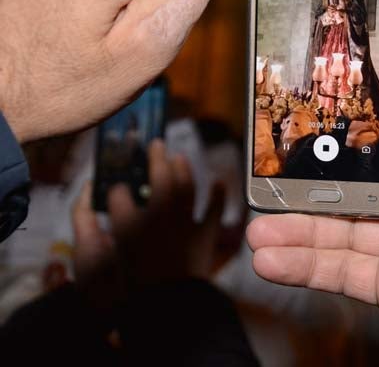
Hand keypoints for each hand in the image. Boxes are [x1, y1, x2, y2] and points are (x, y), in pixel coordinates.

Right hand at [73, 140, 225, 310]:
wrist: (163, 311)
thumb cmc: (123, 293)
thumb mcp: (92, 264)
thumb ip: (86, 232)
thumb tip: (83, 206)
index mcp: (128, 222)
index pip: (119, 194)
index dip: (118, 190)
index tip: (119, 187)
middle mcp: (158, 216)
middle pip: (158, 177)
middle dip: (155, 158)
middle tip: (155, 143)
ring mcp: (185, 224)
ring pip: (186, 187)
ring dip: (184, 169)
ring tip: (181, 156)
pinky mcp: (205, 237)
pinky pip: (214, 212)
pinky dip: (218, 196)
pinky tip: (220, 181)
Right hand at [247, 62, 378, 365]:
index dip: (362, 120)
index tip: (323, 112)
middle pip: (362, 181)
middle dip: (314, 180)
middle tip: (273, 176)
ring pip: (343, 228)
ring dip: (297, 228)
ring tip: (258, 228)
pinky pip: (340, 268)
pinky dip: (304, 264)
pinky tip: (271, 260)